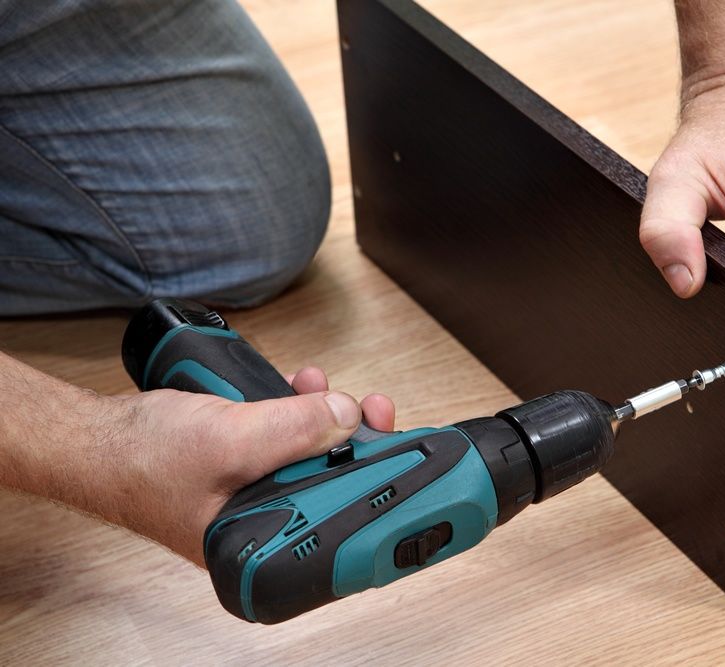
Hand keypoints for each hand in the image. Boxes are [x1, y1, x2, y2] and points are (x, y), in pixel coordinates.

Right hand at [97, 368, 393, 564]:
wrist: (95, 438)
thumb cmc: (141, 460)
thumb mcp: (228, 440)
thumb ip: (291, 430)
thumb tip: (346, 414)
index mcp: (258, 545)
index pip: (337, 526)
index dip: (375, 491)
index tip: (405, 457)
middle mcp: (263, 524)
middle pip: (334, 484)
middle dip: (357, 441)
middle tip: (374, 411)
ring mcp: (256, 493)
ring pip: (314, 456)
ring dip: (329, 418)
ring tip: (327, 388)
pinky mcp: (248, 465)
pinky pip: (289, 439)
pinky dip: (300, 411)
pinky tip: (302, 387)